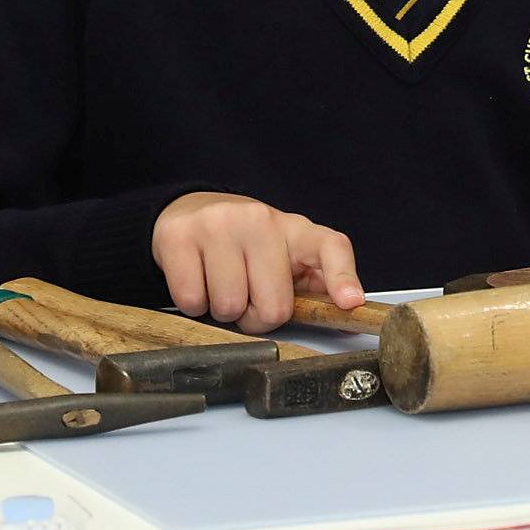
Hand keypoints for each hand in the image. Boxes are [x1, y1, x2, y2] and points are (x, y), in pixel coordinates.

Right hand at [151, 191, 362, 332]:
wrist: (192, 212)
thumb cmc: (246, 244)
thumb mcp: (286, 256)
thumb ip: (315, 282)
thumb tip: (349, 310)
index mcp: (295, 229)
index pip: (331, 247)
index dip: (342, 278)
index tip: (350, 303)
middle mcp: (260, 220)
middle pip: (273, 307)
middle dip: (256, 317)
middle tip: (247, 297)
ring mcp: (219, 224)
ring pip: (228, 307)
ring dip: (222, 312)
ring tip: (221, 285)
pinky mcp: (180, 236)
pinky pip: (191, 301)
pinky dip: (193, 304)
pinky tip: (198, 280)